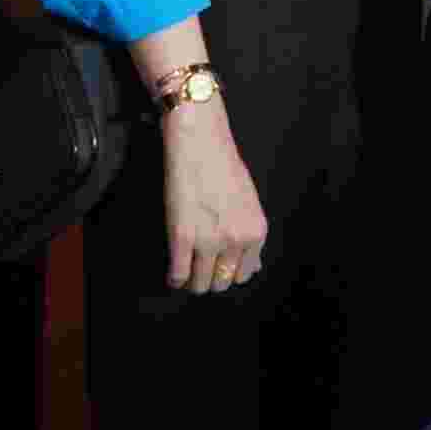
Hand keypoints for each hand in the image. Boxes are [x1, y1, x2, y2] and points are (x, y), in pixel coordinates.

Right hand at [160, 99, 265, 294]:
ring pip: (200, 285)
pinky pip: (179, 276)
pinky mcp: (182, 238)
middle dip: (211, 278)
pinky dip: (175, 279)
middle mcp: (237, 240)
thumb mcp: (250, 204)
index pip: (246, 273)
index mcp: (256, 232)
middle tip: (200, 268)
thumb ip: (250, 235)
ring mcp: (209, 242)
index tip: (219, 268)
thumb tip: (253, 265)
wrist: (200, 144)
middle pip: (223, 282)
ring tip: (186, 271)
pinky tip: (174, 273)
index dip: (230, 272)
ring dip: (192, 281)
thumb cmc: (224, 168)